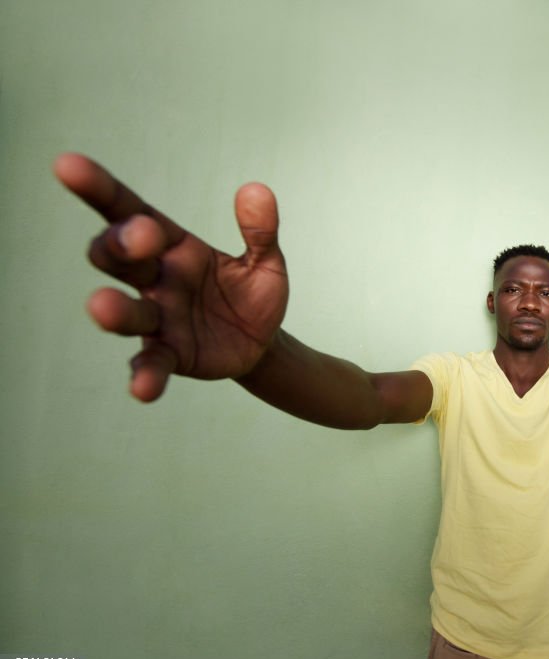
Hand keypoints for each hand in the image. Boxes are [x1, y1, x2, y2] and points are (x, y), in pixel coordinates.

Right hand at [55, 153, 288, 401]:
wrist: (263, 341)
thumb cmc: (251, 292)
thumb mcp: (265, 260)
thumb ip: (260, 230)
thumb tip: (257, 191)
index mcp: (173, 246)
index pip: (128, 210)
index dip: (97, 188)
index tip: (66, 165)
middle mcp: (155, 279)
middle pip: (119, 257)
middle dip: (121, 245)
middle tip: (142, 236)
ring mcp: (159, 320)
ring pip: (127, 313)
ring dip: (114, 310)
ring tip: (102, 307)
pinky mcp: (172, 356)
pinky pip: (151, 364)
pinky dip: (145, 375)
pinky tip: (143, 388)